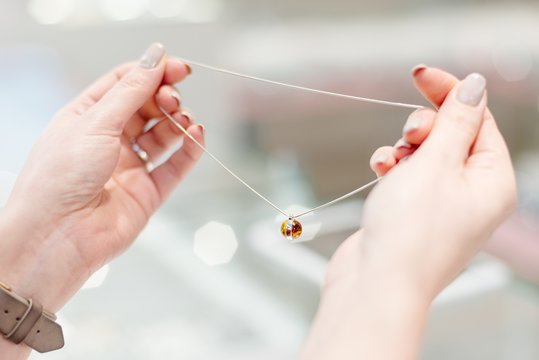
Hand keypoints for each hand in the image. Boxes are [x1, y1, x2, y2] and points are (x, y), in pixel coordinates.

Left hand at [0, 43, 203, 312]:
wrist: (56, 237)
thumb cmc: (59, 179)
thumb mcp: (95, 123)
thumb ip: (132, 91)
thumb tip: (156, 56)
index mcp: (87, 117)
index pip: (125, 84)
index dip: (152, 72)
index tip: (178, 66)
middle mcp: (109, 140)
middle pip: (147, 108)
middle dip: (165, 97)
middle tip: (174, 97)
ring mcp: (130, 166)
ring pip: (164, 135)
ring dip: (178, 122)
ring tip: (184, 117)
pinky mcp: (148, 192)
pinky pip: (175, 166)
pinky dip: (190, 150)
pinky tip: (196, 135)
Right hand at [302, 67, 516, 359]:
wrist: (375, 283)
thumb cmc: (409, 233)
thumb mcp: (436, 164)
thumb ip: (455, 121)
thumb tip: (475, 85)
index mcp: (494, 182)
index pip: (479, 120)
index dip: (450, 93)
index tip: (419, 75)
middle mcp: (472, 193)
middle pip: (451, 135)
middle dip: (424, 128)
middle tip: (411, 136)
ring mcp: (441, 203)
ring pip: (424, 153)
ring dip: (403, 149)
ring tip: (390, 164)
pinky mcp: (413, 210)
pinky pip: (407, 174)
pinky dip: (392, 167)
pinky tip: (380, 171)